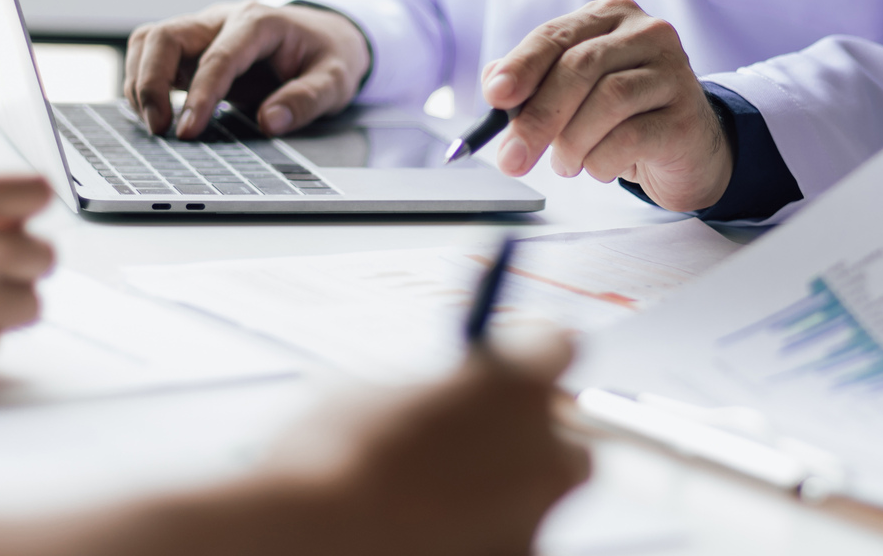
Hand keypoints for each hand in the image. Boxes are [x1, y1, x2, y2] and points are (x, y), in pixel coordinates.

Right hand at [125, 0, 370, 138]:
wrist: (325, 34)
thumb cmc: (328, 55)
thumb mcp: (336, 79)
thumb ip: (307, 99)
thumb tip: (270, 121)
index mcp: (259, 23)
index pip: (218, 57)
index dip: (199, 95)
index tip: (187, 132)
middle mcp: (223, 20)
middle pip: (165, 36)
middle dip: (150, 82)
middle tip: (159, 129)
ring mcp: (203, 31)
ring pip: (149, 41)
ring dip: (140, 82)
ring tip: (153, 125)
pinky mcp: (192, 48)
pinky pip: (152, 55)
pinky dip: (142, 82)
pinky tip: (152, 114)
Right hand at [311, 333, 588, 555]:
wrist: (315, 536)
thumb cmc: (333, 456)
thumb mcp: (378, 392)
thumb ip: (434, 391)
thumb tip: (442, 400)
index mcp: (514, 385)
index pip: (556, 345)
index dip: (528, 351)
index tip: (508, 358)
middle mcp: (542, 452)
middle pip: (567, 435)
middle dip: (530, 436)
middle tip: (474, 438)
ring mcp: (535, 520)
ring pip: (535, 498)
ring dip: (499, 492)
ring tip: (429, 497)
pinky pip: (508, 541)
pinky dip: (479, 536)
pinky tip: (426, 531)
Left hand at [483, 0, 731, 211]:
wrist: (686, 148)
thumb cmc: (620, 115)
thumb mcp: (573, 93)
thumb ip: (533, 84)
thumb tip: (495, 85)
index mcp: (609, 16)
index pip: (554, 35)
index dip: (521, 66)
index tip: (494, 97)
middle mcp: (645, 33)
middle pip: (579, 67)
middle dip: (538, 117)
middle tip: (512, 158)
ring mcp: (672, 71)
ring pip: (607, 100)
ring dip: (572, 143)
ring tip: (566, 163)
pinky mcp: (686, 115)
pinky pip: (631, 138)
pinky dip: (601, 161)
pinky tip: (599, 168)